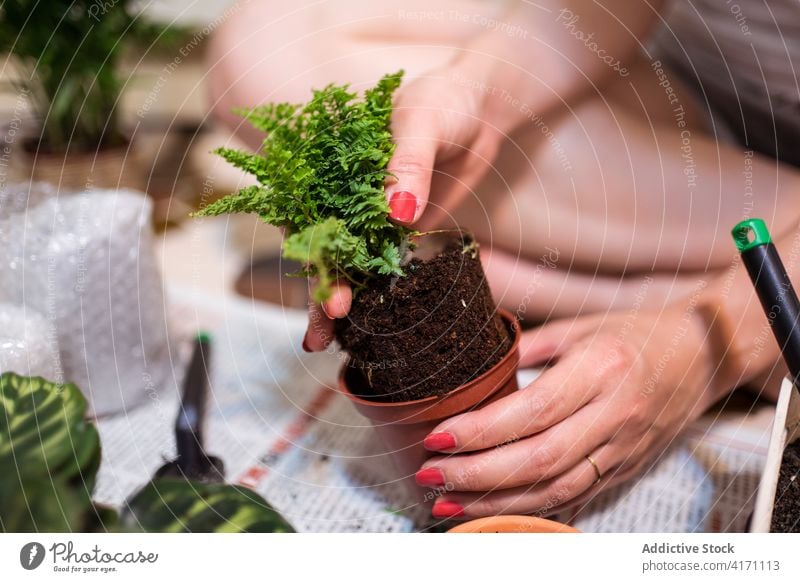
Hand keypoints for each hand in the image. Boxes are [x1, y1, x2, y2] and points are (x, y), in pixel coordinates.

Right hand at [304, 60, 521, 350]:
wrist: (484, 108)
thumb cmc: (446, 100)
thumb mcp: (424, 120)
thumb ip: (407, 163)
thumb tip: (397, 212)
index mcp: (333, 162)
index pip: (311, 214)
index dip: (314, 256)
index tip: (328, 292)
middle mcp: (345, 192)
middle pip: (323, 247)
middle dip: (319, 291)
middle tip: (320, 335)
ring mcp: (371, 214)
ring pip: (347, 262)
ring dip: (338, 300)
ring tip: (324, 343)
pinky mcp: (398, 228)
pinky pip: (379, 263)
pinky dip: (370, 292)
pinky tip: (363, 323)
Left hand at [414, 303, 714, 519]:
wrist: (700, 355)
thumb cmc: (633, 332)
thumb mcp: (579, 326)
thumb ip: (527, 347)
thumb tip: (473, 369)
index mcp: (600, 369)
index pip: (532, 411)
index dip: (481, 432)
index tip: (438, 438)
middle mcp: (614, 413)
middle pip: (540, 459)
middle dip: (478, 474)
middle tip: (431, 475)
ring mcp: (624, 446)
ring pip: (555, 488)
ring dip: (497, 503)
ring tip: (448, 504)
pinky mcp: (626, 467)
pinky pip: (574, 495)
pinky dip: (530, 508)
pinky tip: (493, 510)